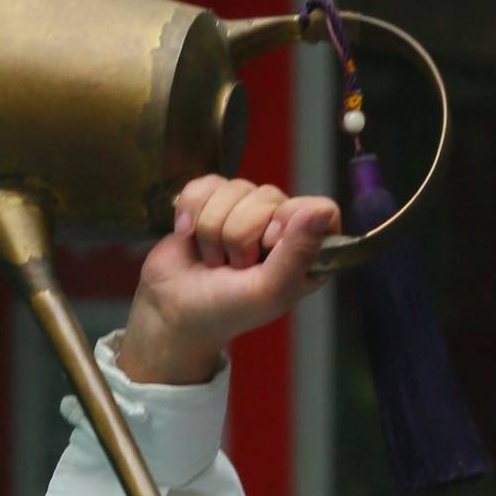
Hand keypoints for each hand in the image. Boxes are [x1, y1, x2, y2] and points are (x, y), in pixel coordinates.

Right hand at [114, 180, 340, 388]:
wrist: (172, 312)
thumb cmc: (224, 310)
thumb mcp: (268, 291)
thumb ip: (298, 253)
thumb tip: (323, 211)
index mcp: (304, 252)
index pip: (316, 209)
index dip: (288, 222)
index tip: (267, 246)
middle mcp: (279, 228)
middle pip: (269, 196)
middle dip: (240, 234)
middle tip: (234, 266)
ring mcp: (244, 212)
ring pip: (235, 188)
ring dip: (213, 230)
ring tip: (213, 260)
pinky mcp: (212, 201)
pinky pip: (206, 183)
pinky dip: (191, 212)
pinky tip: (188, 235)